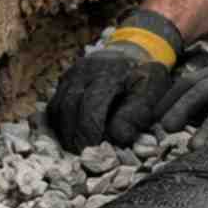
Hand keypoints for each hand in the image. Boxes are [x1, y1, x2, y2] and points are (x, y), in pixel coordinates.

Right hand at [49, 9, 184, 150]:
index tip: (93, 150)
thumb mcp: (153, 90)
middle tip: (80, 156)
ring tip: (73, 150)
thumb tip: (119, 137)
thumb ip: (138, 113)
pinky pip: (54, 105)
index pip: (90, 105)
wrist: (134, 51)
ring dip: (63, 131)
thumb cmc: (146, 75)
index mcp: (108, 72)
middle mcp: (83, 71)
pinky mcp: (64, 81)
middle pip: (69, 107)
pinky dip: (58, 124)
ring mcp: (71, 74)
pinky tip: (67, 138)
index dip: (90, 131)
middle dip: (73, 134)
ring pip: (57, 106)